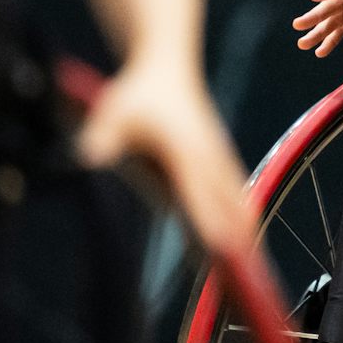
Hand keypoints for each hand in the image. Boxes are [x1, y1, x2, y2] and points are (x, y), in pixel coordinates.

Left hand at [78, 57, 252, 250]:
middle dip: (237, 237)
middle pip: (228, 204)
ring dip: (245, 230)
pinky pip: (235, 193)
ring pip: (236, 200)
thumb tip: (89, 158)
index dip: (211, 220)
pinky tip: (247, 238)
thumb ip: (104, 135)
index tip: (222, 247)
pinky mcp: (219, 160)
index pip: (200, 192)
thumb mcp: (116, 110)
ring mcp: (218, 158)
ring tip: (254, 269)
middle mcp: (208, 156)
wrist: (167, 67)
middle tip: (247, 275)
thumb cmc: (139, 92)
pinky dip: (243, 216)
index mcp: (186, 148)